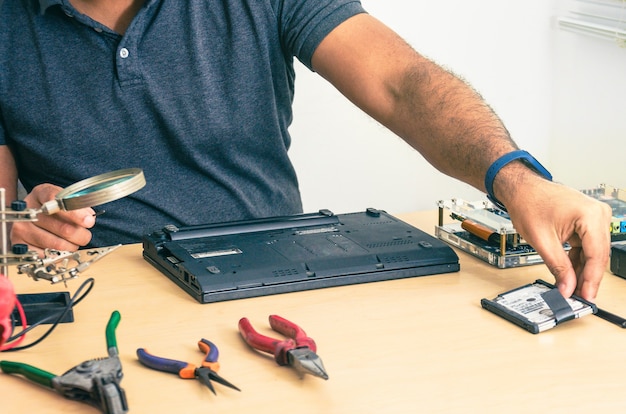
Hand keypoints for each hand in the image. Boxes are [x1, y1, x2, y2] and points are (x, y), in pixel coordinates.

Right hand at [10, 184, 95, 255]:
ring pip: (58, 244)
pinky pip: (47, 255)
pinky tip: (62, 248)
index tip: (89, 221)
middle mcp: (28, 210)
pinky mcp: (20, 244)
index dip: (76, 214)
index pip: (59, 203)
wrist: (30, 216)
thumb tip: (88, 218)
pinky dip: (59, 254)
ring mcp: (21, 228)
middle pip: (64, 229)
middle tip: (85, 235)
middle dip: (81, 235)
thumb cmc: (52, 209)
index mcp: (40, 193)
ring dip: (72, 246)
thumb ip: (78, 206)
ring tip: (74, 242)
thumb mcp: (65, 199)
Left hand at [503, 178, 611, 301]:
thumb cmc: (528, 202)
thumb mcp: (542, 240)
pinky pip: (586, 246)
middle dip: (587, 277)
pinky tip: (570, 274)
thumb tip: (567, 287)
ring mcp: (594, 217)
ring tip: (572, 288)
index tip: (586, 297)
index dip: (591, 280)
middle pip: (598, 255)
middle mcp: (598, 214)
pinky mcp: (587, 222)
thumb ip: (557, 266)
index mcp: (590, 215)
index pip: (597, 255)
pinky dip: (578, 260)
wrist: (521, 188)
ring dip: (582, 271)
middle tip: (578, 297)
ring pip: (593, 253)